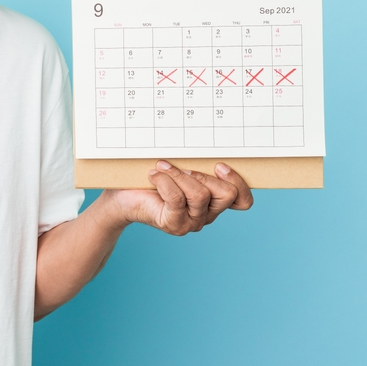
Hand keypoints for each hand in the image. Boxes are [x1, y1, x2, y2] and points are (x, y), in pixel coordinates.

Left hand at [102, 161, 253, 235]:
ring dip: (180, 176)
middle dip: (204, 175)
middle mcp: (206, 215)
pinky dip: (165, 182)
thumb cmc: (152, 179)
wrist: (123, 197)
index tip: (220, 165)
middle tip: (183, 167)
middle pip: (227, 194)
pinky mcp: (174, 225)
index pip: (243, 201)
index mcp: (213, 201)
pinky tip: (154, 176)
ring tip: (162, 168)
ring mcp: (191, 222)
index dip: (238, 182)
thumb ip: (196, 161)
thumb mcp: (179, 166)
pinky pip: (177, 199)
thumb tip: (204, 141)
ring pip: (200, 196)